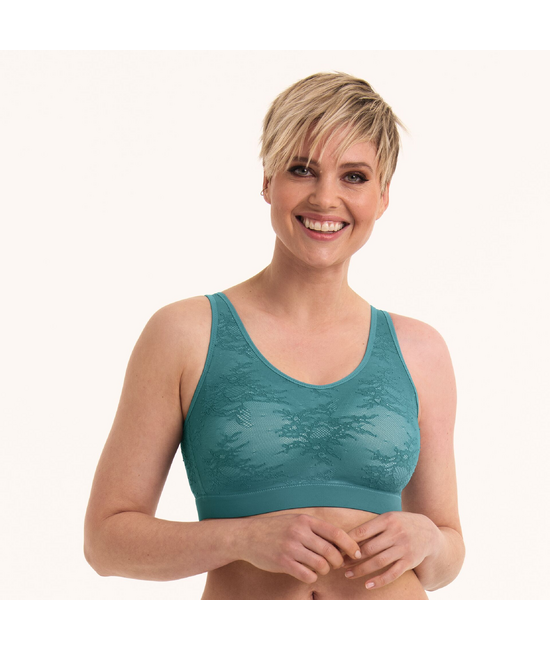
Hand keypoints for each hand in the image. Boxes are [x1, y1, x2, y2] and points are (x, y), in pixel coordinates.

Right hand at [238, 513, 362, 583]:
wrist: (247, 536)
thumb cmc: (275, 529)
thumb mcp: (296, 521)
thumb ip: (316, 529)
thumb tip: (342, 541)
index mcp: (305, 520)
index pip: (336, 533)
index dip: (350, 545)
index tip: (357, 553)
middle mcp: (299, 532)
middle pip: (331, 552)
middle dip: (338, 562)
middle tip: (335, 564)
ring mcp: (291, 547)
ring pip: (321, 565)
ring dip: (325, 570)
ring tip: (320, 568)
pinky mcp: (283, 562)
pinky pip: (308, 575)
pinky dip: (312, 576)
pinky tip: (307, 572)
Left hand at [342, 511, 440, 589]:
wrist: (429, 532)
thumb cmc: (401, 525)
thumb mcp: (388, 519)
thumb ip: (372, 527)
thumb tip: (346, 538)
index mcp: (387, 520)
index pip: (363, 531)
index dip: (349, 541)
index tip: (338, 549)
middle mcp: (396, 533)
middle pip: (369, 548)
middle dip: (352, 558)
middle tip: (339, 564)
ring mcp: (404, 548)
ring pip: (379, 562)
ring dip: (361, 570)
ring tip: (348, 575)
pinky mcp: (409, 561)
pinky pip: (392, 573)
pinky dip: (379, 581)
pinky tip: (368, 585)